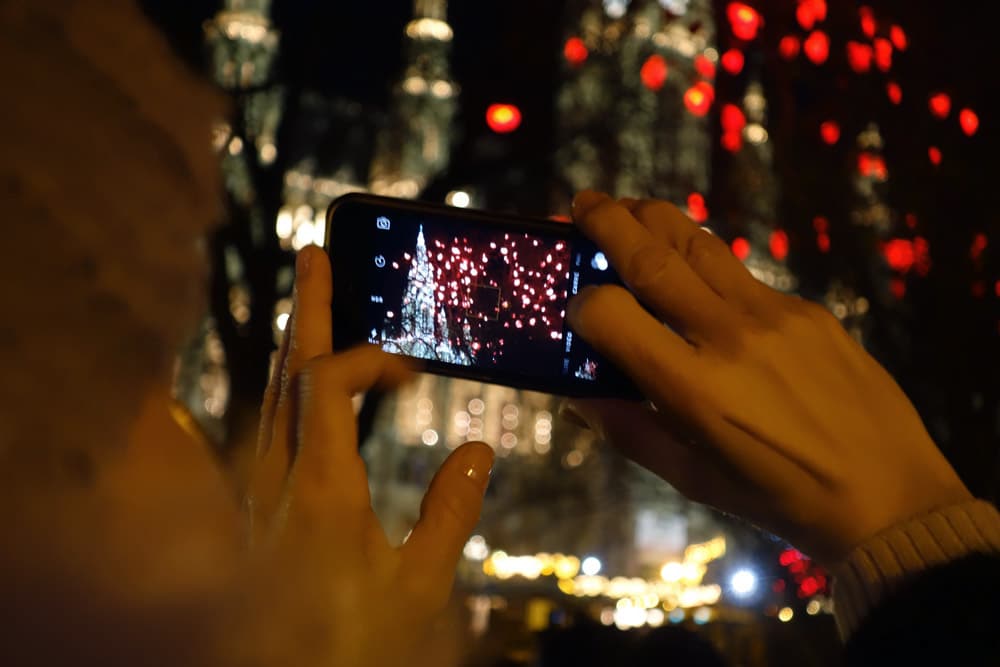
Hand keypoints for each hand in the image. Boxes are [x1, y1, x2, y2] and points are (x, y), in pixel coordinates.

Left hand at [243, 245, 494, 664]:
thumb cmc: (349, 643)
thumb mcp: (418, 590)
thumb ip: (449, 517)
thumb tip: (475, 452)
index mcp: (318, 490)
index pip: (326, 383)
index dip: (367, 357)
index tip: (411, 369)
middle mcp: (275, 480)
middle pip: (285, 372)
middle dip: (305, 310)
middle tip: (315, 254)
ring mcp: (258, 492)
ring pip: (269, 396)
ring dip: (293, 343)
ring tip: (312, 301)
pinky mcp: (256, 509)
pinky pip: (267, 426)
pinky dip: (289, 386)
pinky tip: (303, 385)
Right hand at [565, 191, 970, 563]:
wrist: (886, 493)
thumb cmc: (777, 497)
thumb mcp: (691, 478)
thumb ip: (628, 431)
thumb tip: (578, 396)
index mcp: (692, 389)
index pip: (611, 315)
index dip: (582, 306)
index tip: (577, 308)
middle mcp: (728, 337)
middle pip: (651, 257)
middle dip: (607, 222)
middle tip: (583, 201)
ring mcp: (773, 315)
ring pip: (699, 244)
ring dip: (655, 219)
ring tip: (629, 207)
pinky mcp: (807, 309)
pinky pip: (742, 276)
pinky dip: (706, 265)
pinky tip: (696, 276)